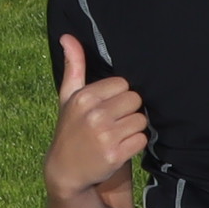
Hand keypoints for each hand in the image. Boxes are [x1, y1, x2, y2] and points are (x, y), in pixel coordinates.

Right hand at [48, 35, 149, 198]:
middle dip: (128, 111)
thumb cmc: (71, 129)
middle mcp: (94, 114)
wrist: (66, 171)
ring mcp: (105, 135)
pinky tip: (119, 148)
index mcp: (84, 97)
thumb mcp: (68, 98)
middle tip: (112, 123)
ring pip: (141, 120)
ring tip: (115, 135)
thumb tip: (67, 36)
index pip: (124, 84)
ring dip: (133, 128)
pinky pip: (142, 139)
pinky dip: (135, 145)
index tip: (106, 108)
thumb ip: (74, 66)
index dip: (119, 96)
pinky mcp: (115, 154)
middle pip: (135, 100)